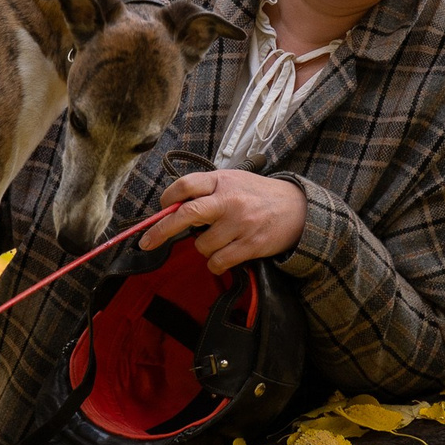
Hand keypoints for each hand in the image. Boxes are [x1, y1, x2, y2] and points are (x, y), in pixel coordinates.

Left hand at [138, 169, 306, 273]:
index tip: (161, 209)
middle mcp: (230, 200)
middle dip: (161, 231)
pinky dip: (216, 263)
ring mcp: (240, 223)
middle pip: (186, 215)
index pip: (185, 186)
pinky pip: (218, 262)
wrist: (298, 208)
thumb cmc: (259, 195)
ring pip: (202, 245)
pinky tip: (226, 255)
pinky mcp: (250, 245)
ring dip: (205, 248)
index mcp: (222, 181)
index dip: (167, 200)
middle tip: (146, 242)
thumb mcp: (233, 182)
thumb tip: (172, 210)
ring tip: (221, 240)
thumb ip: (207, 191)